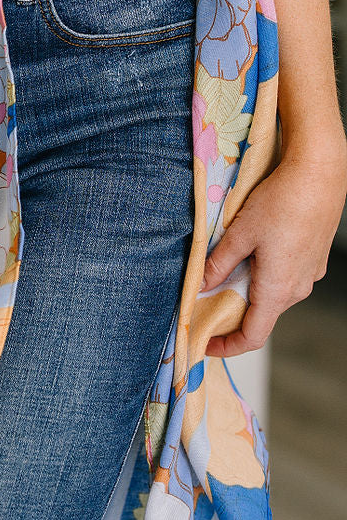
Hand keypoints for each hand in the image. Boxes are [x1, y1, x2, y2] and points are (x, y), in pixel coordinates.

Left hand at [200, 140, 346, 356]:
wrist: (319, 173)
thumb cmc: (281, 202)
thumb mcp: (240, 234)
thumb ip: (218, 264)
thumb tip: (200, 285)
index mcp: (278, 290)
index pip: (252, 337)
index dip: (226, 346)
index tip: (205, 344)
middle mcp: (298, 288)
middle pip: (261, 314)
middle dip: (231, 312)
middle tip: (204, 301)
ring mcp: (310, 274)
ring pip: (273, 293)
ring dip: (247, 289)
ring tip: (223, 270)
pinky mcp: (314, 258)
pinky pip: (285, 276)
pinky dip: (264, 274)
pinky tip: (250, 251)